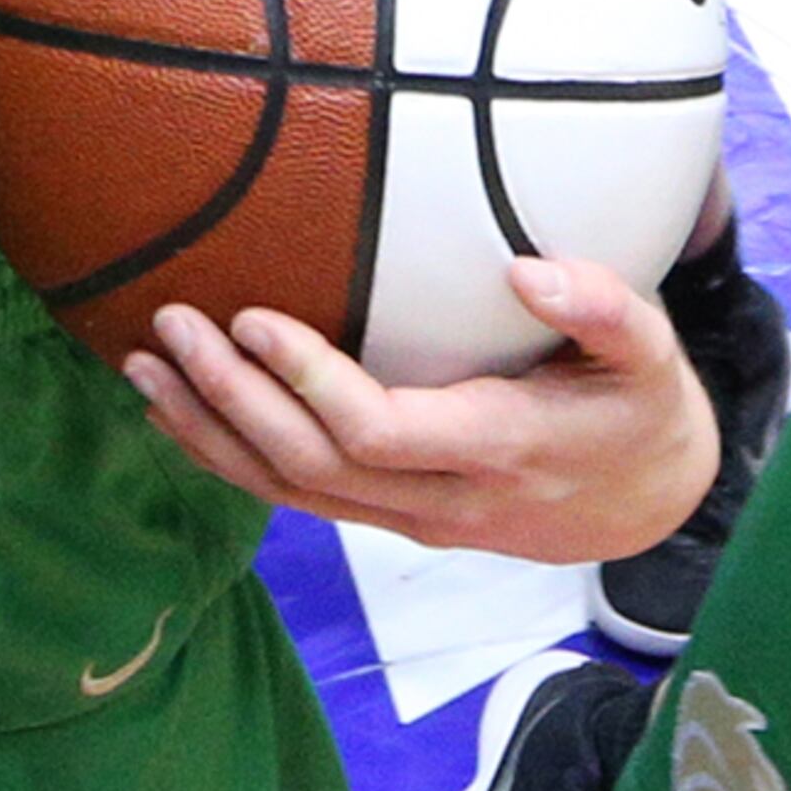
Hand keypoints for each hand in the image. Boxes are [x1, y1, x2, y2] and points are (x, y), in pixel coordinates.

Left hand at [125, 258, 715, 566]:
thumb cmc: (639, 409)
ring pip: (292, 494)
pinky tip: (176, 416)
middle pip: (313, 469)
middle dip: (231, 402)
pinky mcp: (392, 515)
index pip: (380, 432)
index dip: (309, 382)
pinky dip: (231, 460)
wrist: (648, 504)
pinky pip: (300, 498)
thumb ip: (601, 309)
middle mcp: (442, 498)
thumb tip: (530, 272)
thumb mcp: (649, 355)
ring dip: (210, 436)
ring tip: (140, 370)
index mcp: (499, 448)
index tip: (251, 318)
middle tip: (167, 328)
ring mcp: (411, 518)